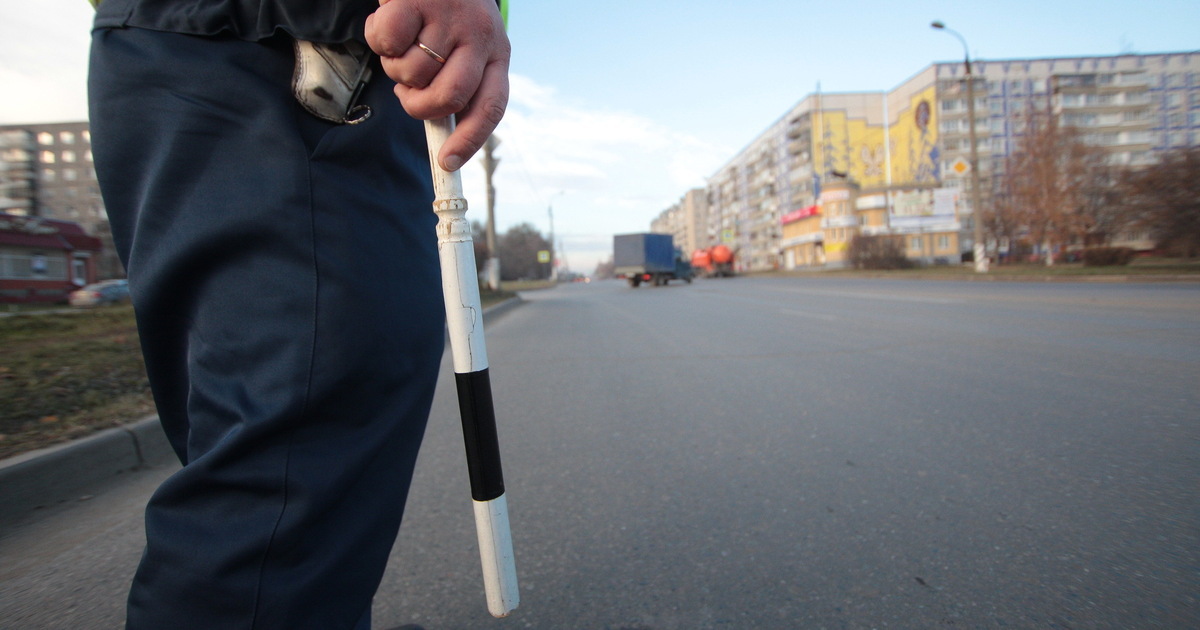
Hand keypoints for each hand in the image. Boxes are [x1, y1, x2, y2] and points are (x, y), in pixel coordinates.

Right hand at [366, 0, 509, 171]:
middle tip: (406, 94)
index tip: (448, 162)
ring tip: (401, 46)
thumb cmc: (440, 15)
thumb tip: (442, 139)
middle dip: (420, 107)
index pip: (491, 106)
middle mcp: (480, 34)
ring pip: (414, 71)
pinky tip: (388, 23)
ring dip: (395, 67)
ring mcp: (450, 16)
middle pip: (451, 96)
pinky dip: (379, 40)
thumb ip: (455, 85)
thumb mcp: (461, 48)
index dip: (470, 139)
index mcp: (496, 52)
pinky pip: (388, 41)